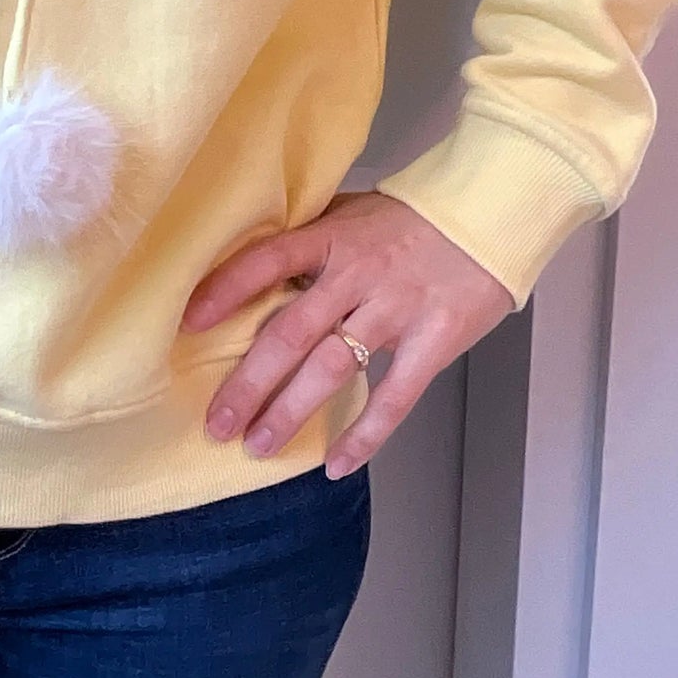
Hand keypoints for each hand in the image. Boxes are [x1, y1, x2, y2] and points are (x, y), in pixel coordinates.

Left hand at [181, 190, 515, 477]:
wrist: (490, 214)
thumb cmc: (410, 218)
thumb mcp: (351, 213)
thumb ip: (309, 242)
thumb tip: (251, 271)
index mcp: (331, 237)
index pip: (266, 260)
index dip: (225, 290)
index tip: (188, 323)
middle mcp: (356, 274)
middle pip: (290, 333)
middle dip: (249, 382)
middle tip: (218, 422)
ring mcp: (395, 309)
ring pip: (332, 369)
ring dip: (291, 412)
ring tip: (257, 445)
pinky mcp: (433, 341)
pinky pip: (393, 397)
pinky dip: (365, 434)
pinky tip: (336, 464)